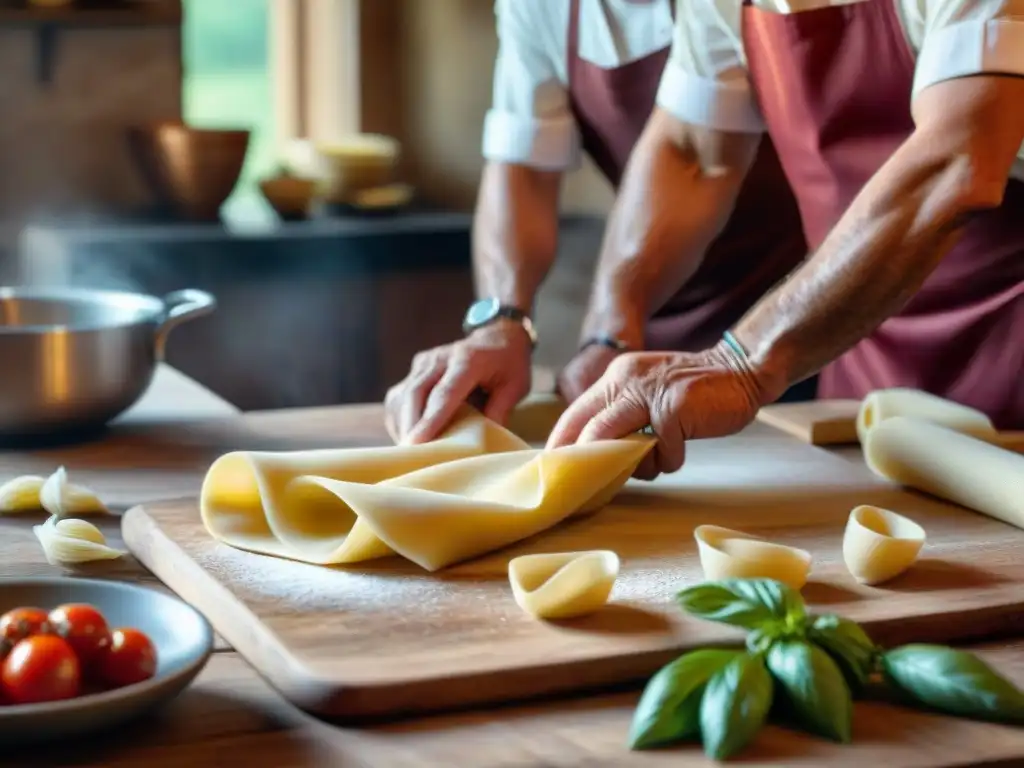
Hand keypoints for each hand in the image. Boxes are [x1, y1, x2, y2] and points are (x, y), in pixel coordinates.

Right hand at [384, 320, 531, 443]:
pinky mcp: (415, 369)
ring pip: (402, 396)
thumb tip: (481, 443)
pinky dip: (399, 419)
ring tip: (410, 452)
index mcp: (468, 359)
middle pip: (416, 394)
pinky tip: (408, 437)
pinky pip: (398, 397)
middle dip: (411, 427)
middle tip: (409, 458)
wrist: (496, 336)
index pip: (444, 393)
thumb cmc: (508, 365)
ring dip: (403, 425)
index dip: (430, 420)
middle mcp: (440, 357)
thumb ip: (499, 411)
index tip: (416, 444)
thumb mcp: (516, 387)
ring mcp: (424, 362)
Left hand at [545, 341, 763, 479]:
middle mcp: (626, 381)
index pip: (576, 412)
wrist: (741, 369)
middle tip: (586, 486)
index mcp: (617, 377)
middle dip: (585, 463)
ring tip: (659, 456)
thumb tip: (599, 457)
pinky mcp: (673, 410)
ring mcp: (650, 395)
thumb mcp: (649, 393)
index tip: (552, 468)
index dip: (560, 443)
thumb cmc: (694, 392)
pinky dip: (673, 460)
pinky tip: (686, 444)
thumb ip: (624, 416)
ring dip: (638, 465)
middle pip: (590, 431)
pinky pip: (663, 455)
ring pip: (620, 446)